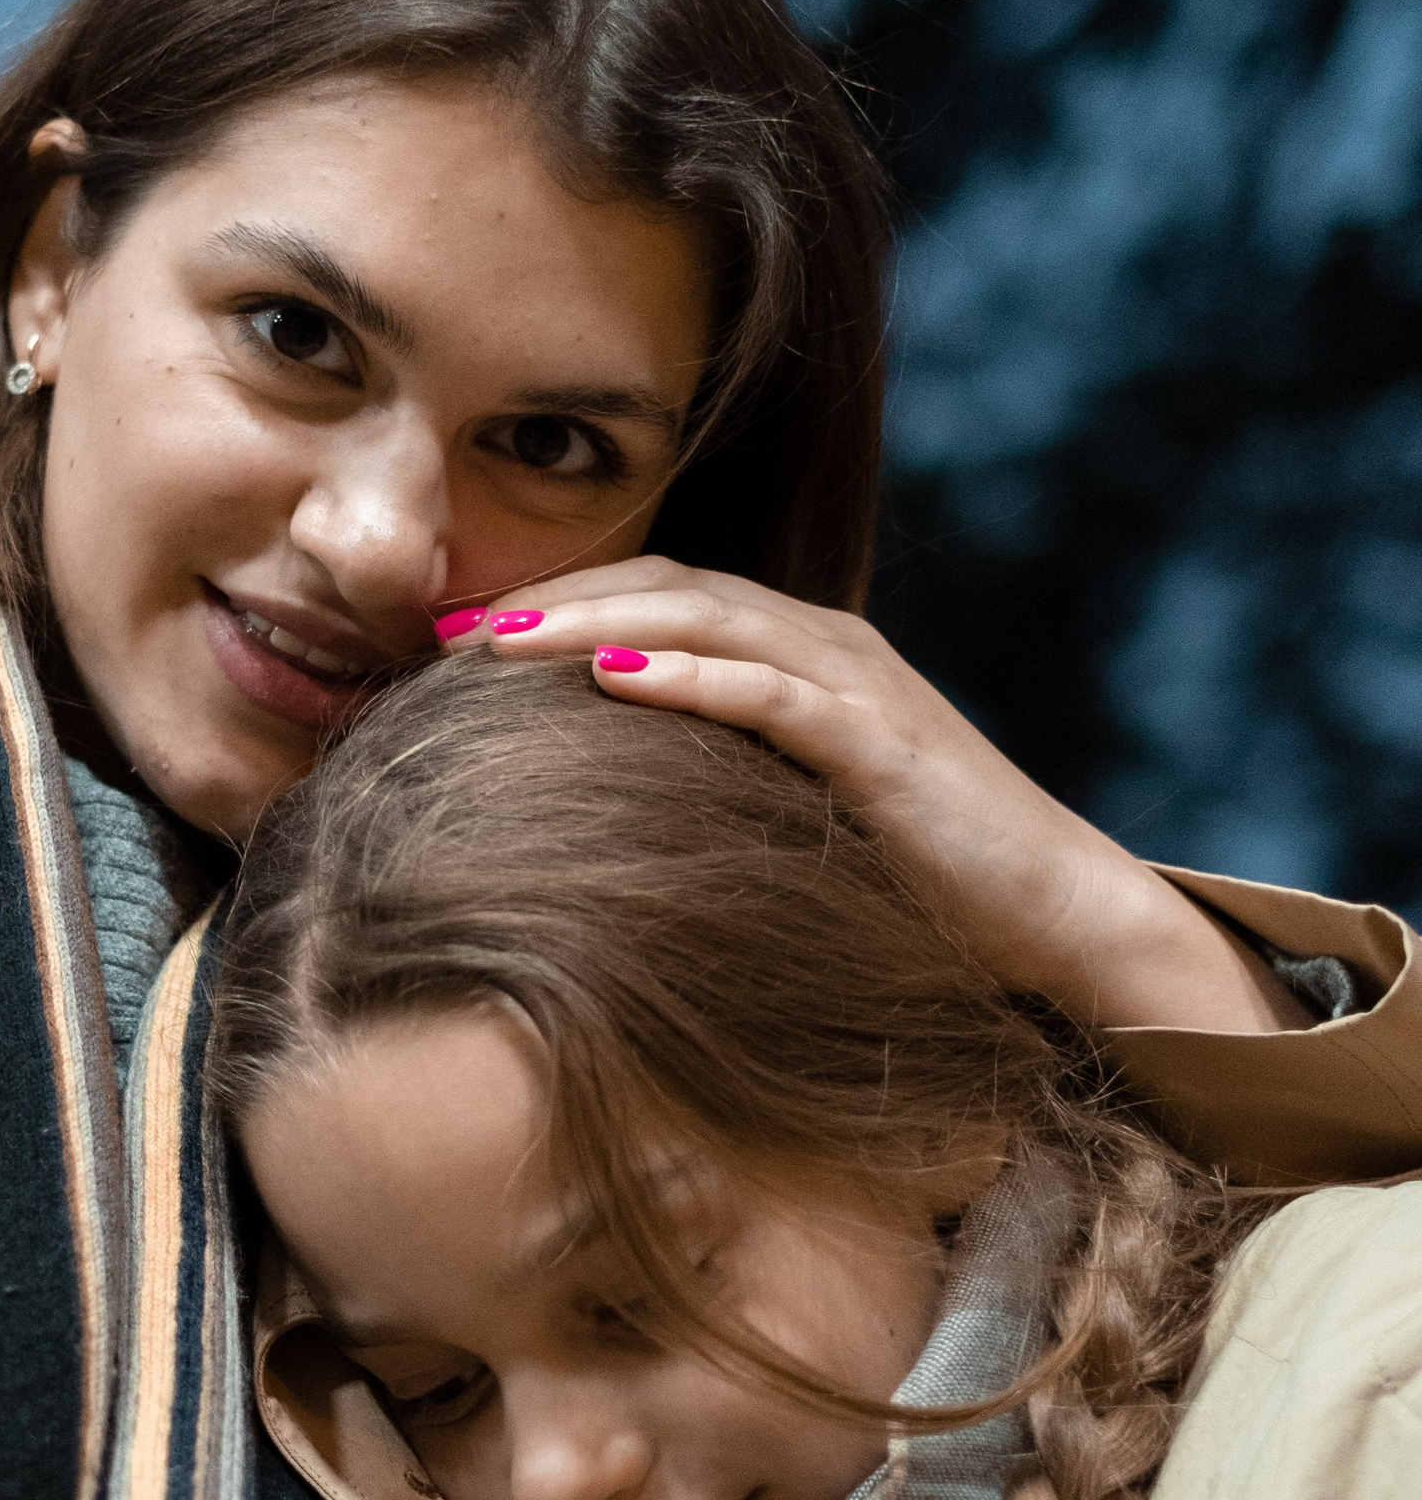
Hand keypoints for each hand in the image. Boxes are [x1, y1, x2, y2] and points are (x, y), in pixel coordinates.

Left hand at [445, 557, 1299, 1038]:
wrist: (1053, 913)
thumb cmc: (916, 880)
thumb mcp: (791, 814)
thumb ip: (714, 786)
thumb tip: (596, 813)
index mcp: (797, 653)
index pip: (656, 594)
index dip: (554, 602)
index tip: (452, 638)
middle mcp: (824, 645)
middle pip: (664, 585)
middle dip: (551, 598)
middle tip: (446, 629)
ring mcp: (856, 685)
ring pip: (707, 617)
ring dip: (595, 621)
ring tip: (501, 640)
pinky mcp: (880, 742)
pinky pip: (772, 691)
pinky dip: (691, 676)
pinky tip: (614, 683)